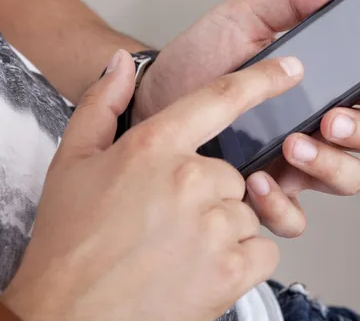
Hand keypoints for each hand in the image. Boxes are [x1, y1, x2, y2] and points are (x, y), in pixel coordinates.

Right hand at [0, 50, 300, 319]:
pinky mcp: (230, 271)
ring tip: (178, 249)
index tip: (290, 69)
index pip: (221, 99)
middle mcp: (189, 181)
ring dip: (223, 229)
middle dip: (210, 195)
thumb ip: (102, 104)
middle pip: (232, 174)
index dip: (263, 79)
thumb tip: (122, 64)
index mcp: (154, 148)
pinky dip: (241, 259)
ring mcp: (213, 227)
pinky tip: (201, 268)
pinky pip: (262, 249)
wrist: (69, 315)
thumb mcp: (72, 161)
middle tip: (169, 220)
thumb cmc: (69, 244)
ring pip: (247, 212)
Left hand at [135, 0, 359, 237]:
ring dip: (329, 165)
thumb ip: (292, 4)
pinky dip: (283, 204)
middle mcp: (314, 125)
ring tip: (292, 145)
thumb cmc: (199, 59)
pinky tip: (258, 180)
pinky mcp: (264, 194)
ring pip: (346, 179)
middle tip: (331, 119)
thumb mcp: (243, 20)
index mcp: (318, 85)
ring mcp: (293, 163)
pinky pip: (294, 217)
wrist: (155, 98)